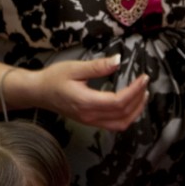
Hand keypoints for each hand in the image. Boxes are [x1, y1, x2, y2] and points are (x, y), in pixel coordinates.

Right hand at [31, 56, 148, 130]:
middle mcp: (90, 116)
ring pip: (120, 123)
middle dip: (139, 99)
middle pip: (123, 114)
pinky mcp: (90, 121)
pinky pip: (114, 125)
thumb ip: (97, 67)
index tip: (143, 78)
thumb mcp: (74, 68)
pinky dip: (127, 116)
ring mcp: (90, 121)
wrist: (39, 92)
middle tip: (145, 83)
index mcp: (87, 102)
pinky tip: (131, 104)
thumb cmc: (53, 79)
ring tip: (143, 95)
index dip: (135, 91)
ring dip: (135, 111)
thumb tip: (117, 61)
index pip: (118, 102)